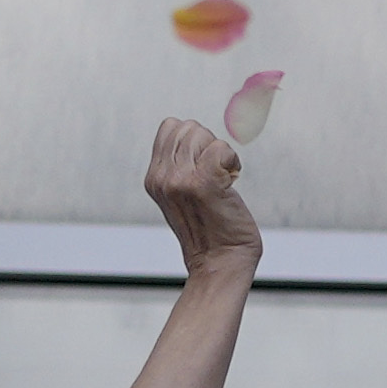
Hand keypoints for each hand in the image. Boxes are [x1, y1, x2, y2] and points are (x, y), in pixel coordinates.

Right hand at [143, 116, 262, 278]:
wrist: (220, 261)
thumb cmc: (211, 228)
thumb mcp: (181, 194)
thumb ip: (178, 166)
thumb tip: (191, 129)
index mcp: (153, 178)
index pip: (170, 126)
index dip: (195, 140)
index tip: (204, 166)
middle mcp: (162, 177)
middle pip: (189, 127)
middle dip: (209, 145)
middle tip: (216, 176)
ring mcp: (180, 180)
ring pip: (205, 135)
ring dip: (222, 155)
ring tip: (222, 182)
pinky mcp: (203, 184)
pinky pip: (222, 149)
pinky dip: (233, 162)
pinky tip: (231, 184)